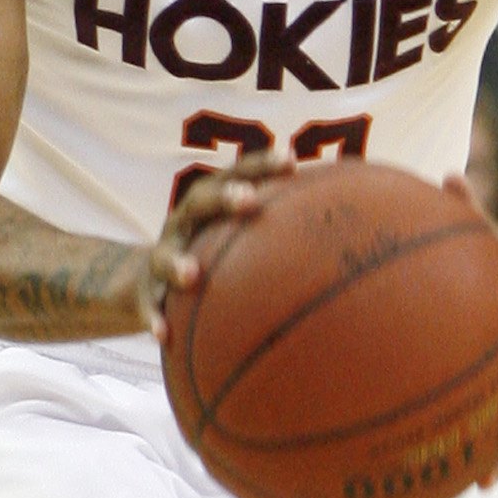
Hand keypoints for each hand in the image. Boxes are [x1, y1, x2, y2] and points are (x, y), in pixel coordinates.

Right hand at [143, 152, 294, 344]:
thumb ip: (284, 238)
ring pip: (165, 255)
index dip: (262, 165)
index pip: (238, 176)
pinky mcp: (142, 290)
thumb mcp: (238, 242)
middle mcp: (185, 224)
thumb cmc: (212, 258)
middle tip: (248, 203)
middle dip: (224, 199)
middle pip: (201, 202)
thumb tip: (356, 243)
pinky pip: (146, 306)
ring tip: (192, 276)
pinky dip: (154, 317)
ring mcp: (161, 255)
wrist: (141, 282)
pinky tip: (163, 336)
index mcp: (212, 206)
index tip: (293, 161)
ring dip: (178, 263)